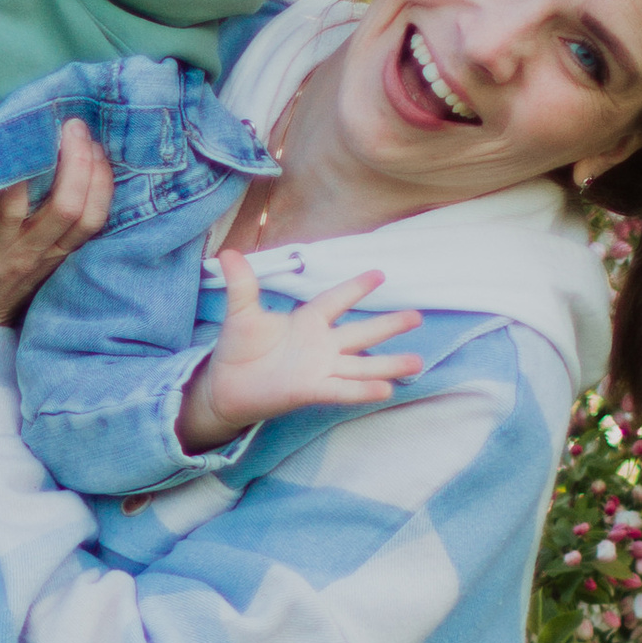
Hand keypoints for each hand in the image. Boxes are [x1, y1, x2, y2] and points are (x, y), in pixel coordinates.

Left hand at [0, 121, 112, 332]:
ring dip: (19, 173)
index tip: (94, 143)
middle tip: (72, 127)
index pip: (88, 218)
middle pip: (64, 209)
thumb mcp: (38, 263)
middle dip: (75, 164)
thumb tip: (77, 166)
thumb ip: (54, 228)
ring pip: (13, 212)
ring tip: (21, 135)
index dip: (99, 180)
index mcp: (48, 256)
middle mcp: (23, 258)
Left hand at [175, 253, 422, 453]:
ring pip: (361, 365)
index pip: (336, 300)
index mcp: (306, 321)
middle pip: (361, 333)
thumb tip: (228, 252)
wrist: (224, 386)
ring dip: (388, 364)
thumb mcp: (240, 313)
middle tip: (417, 316)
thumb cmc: (237, 349)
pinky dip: (363, 389)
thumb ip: (242, 284)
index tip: (380, 274)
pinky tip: (386, 389)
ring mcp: (319, 368)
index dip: (356, 287)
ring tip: (417, 362)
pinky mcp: (311, 390)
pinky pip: (342, 389)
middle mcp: (319, 345)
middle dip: (388, 325)